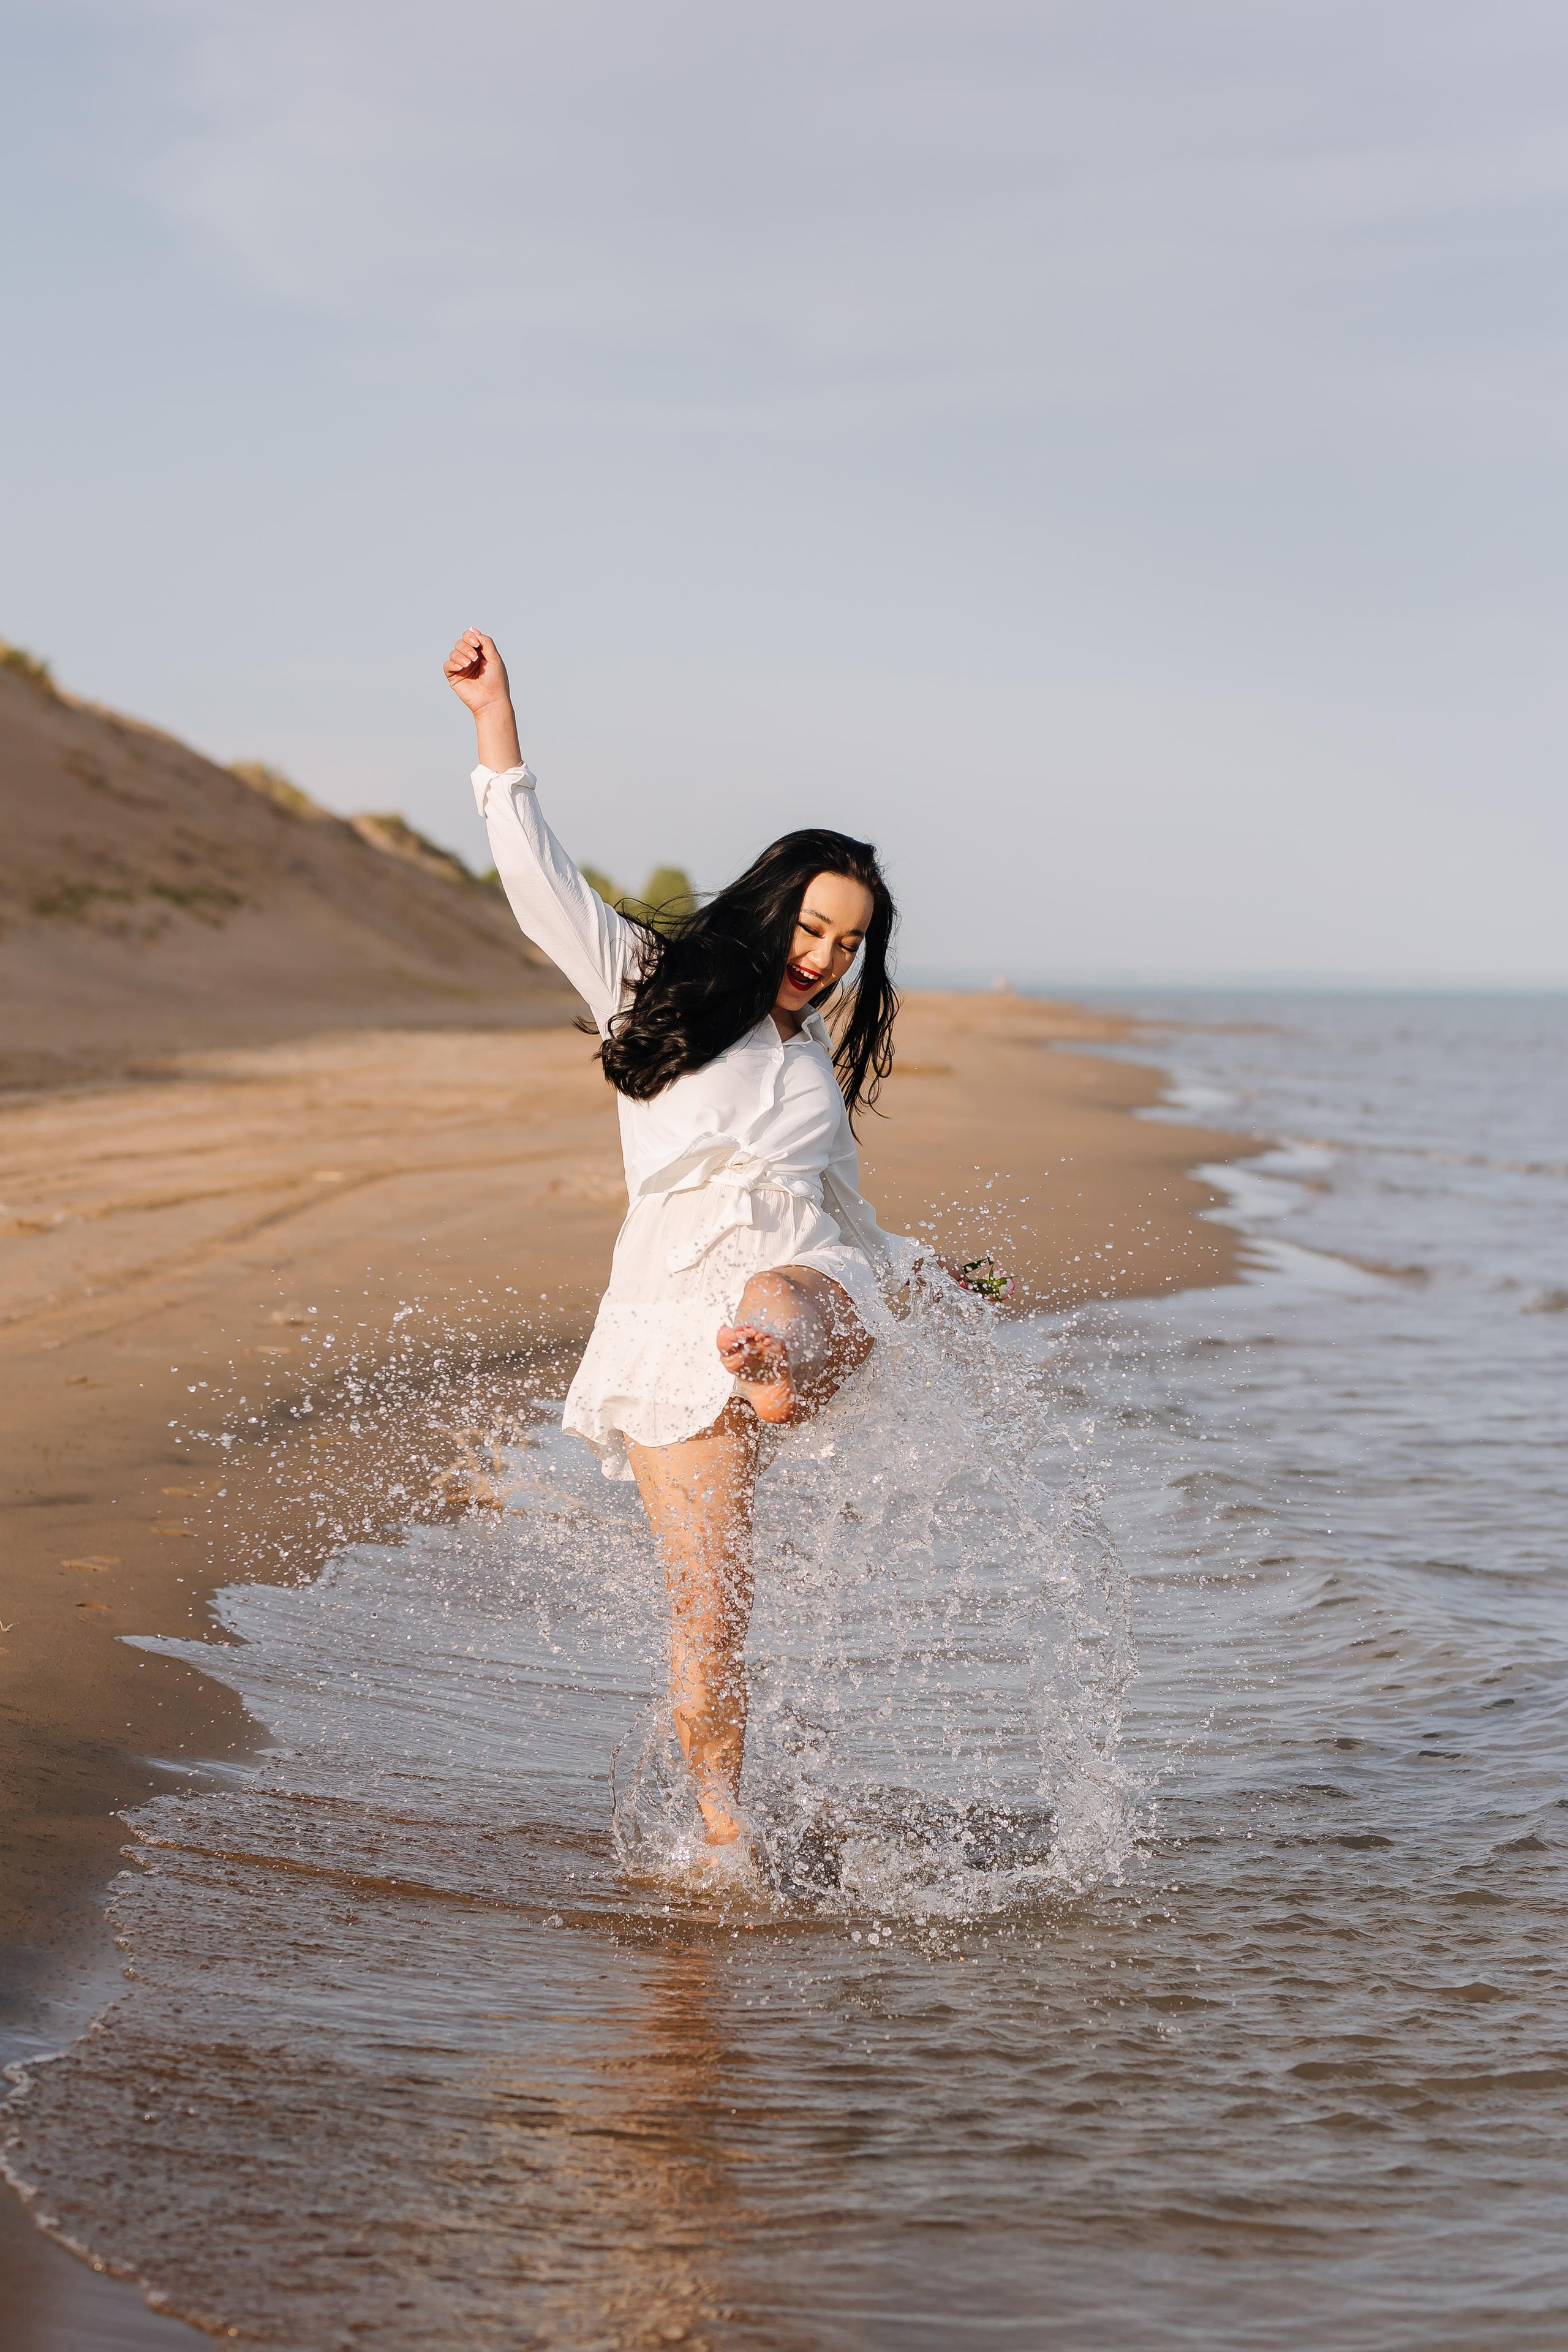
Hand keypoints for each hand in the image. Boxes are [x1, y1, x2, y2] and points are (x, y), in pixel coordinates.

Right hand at [444, 628, 522, 771]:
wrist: (491, 701)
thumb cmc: (496, 681)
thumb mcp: (494, 658)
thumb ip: (485, 642)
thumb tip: (472, 629)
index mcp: (480, 652)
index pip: (469, 637)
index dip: (470, 637)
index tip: (477, 644)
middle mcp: (469, 658)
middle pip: (460, 643)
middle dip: (466, 647)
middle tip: (475, 658)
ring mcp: (461, 667)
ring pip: (453, 653)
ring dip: (460, 655)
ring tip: (469, 664)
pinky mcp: (454, 677)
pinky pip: (447, 665)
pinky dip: (453, 663)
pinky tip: (461, 667)